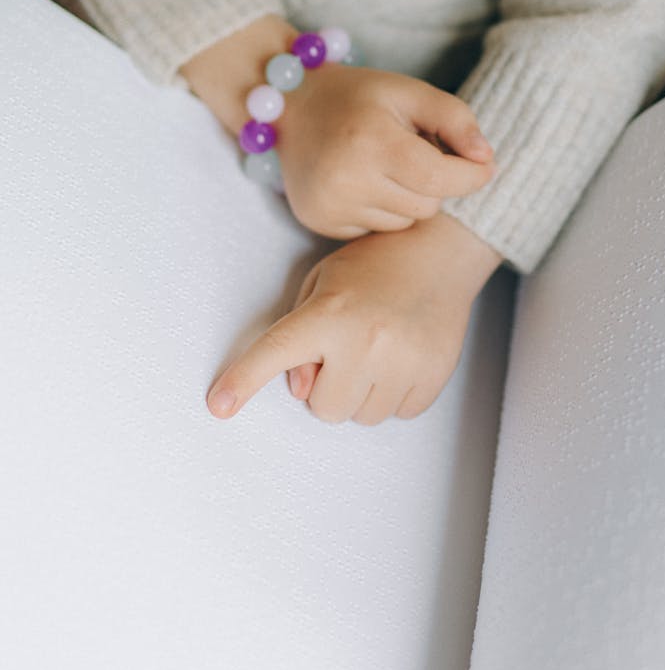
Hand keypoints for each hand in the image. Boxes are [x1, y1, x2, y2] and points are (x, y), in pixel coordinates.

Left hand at [206, 213, 502, 424]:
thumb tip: (300, 389)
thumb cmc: (373, 266)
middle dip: (328, 387)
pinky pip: (400, 413)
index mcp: (329, 313)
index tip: (218, 405)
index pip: (276, 352)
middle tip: (346, 349)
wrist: (440, 252)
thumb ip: (298, 336)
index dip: (243, 380)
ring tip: (378, 349)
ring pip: (362, 417)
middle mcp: (365, 340)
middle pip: (324, 408)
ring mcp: (404, 361)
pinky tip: (403, 356)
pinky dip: (396, 393)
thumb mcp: (323, 284)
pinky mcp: (434, 374)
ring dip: (362, 392)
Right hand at [276, 62, 496, 238]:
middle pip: (426, 206)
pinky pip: (375, 231)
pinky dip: (380, 210)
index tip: (484, 166)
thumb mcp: (409, 92)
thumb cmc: (358, 97)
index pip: (438, 178)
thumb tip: (486, 159)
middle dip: (433, 183)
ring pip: (404, 223)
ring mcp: (329, 207)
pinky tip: (363, 181)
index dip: (470, 176)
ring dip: (407, 198)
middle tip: (415, 153)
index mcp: (371, 141)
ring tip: (385, 165)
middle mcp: (345, 181)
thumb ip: (455, 119)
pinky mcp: (320, 222)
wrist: (291, 107)